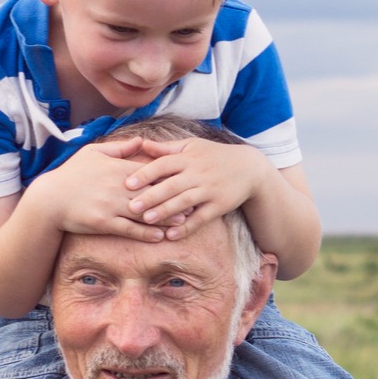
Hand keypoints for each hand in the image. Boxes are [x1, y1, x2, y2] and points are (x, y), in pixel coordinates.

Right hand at [31, 141, 182, 242]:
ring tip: (183, 222)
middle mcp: (117, 186)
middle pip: (151, 192)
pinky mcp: (104, 223)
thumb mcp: (94, 153)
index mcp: (117, 168)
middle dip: (173, 197)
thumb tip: (143, 140)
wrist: (50, 199)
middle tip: (193, 202)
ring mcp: (111, 206)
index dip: (169, 176)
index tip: (186, 179)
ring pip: (144, 212)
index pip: (149, 171)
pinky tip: (160, 236)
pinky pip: (130, 230)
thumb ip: (121, 147)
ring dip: (165, 218)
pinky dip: (146, 233)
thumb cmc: (72, 174)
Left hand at [121, 139, 269, 238]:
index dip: (146, 174)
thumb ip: (166, 148)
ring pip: (185, 202)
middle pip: (172, 185)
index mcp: (188, 158)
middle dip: (151, 196)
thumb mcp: (192, 146)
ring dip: (166, 212)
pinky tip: (171, 235)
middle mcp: (198, 173)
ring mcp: (210, 190)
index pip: (164, 164)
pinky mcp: (220, 205)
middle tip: (131, 207)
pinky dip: (187, 227)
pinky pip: (201, 218)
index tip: (127, 183)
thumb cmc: (215, 155)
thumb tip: (142, 144)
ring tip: (147, 220)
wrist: (249, 168)